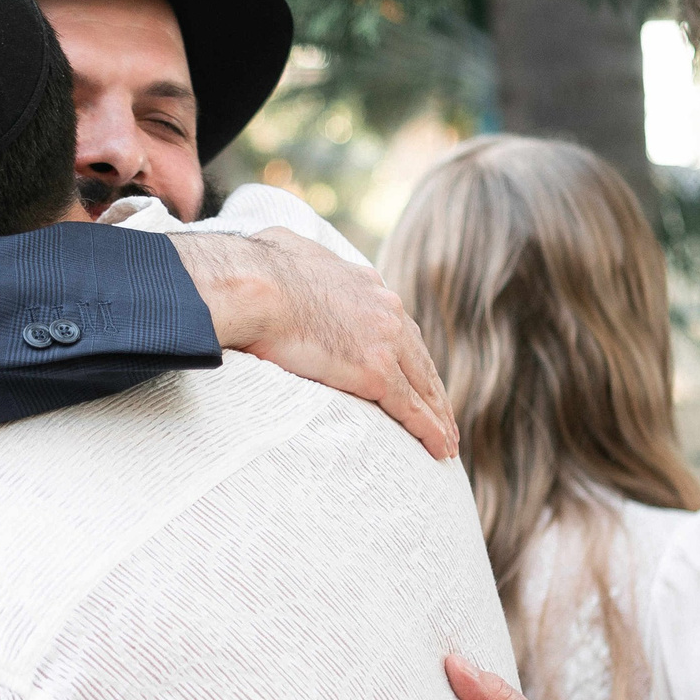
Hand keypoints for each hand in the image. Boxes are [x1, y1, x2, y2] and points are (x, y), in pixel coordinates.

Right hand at [170, 228, 457, 459]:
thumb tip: (282, 252)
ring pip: (424, 387)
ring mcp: (385, 341)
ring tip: (447, 443)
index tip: (413, 374)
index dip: (407, 353)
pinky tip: (441, 450)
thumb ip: (297, 259)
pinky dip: (430, 431)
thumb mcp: (286, 250)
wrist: (252, 285)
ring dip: (439, 416)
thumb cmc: (254, 269)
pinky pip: (411, 409)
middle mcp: (385, 309)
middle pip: (420, 358)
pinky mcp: (376, 372)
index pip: (396, 325)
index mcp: (364, 283)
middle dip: (433, 389)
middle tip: (442, 416)